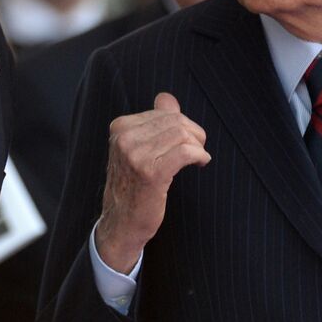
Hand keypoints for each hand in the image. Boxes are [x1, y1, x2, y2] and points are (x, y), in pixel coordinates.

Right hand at [95, 92, 209, 272]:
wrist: (121, 222)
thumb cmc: (132, 186)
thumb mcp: (138, 149)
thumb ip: (153, 122)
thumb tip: (166, 98)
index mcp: (120, 128)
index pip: (164, 113)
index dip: (184, 125)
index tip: (188, 142)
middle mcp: (124, 138)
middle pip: (176, 122)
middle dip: (194, 134)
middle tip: (197, 151)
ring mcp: (136, 155)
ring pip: (182, 135)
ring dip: (198, 147)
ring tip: (198, 159)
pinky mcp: (151, 173)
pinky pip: (186, 152)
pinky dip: (199, 156)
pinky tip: (201, 163)